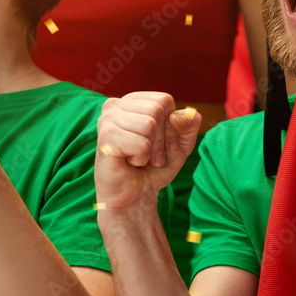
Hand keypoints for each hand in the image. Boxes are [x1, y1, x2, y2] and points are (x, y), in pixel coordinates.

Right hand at [95, 92, 201, 212]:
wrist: (136, 195)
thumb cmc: (155, 167)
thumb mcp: (182, 143)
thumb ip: (190, 124)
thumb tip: (177, 117)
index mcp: (133, 101)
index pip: (165, 100)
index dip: (171, 125)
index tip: (161, 142)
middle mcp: (116, 105)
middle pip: (157, 110)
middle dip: (162, 138)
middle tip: (150, 154)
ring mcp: (107, 120)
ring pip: (149, 125)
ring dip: (151, 150)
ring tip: (140, 158)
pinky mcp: (105, 137)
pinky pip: (141, 143)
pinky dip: (141, 158)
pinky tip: (129, 162)